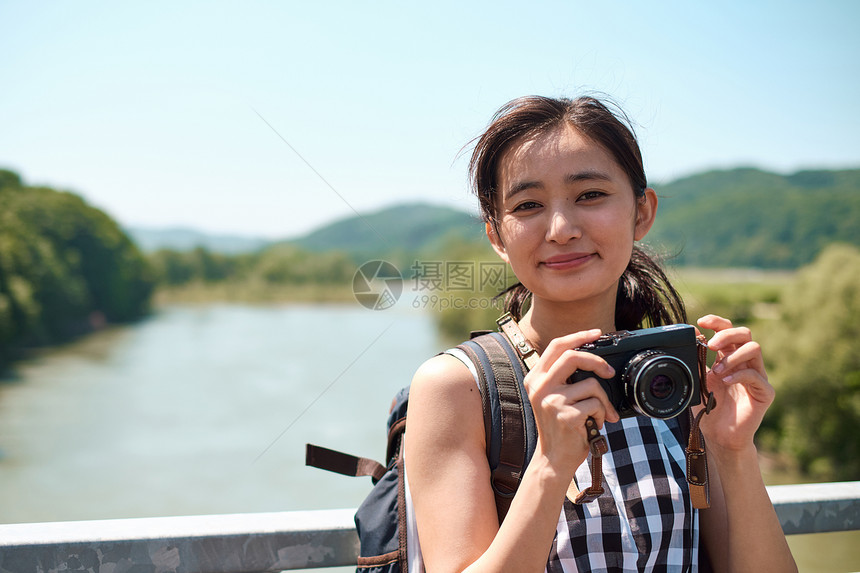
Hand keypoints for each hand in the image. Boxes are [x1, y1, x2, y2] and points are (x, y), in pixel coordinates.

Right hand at [524, 329, 620, 473]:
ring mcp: (552, 401)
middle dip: (597, 361)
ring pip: (592, 385)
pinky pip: (596, 405)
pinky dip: (602, 415)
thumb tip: (593, 357)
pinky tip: (594, 425)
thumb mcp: (553, 397)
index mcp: (536, 378)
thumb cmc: (559, 427)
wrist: (554, 458)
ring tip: (597, 415)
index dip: (579, 336)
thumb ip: (563, 377)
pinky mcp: (566, 415)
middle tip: (609, 372)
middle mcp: (540, 387)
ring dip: (603, 402)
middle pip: (572, 357)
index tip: (597, 333)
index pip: (557, 346)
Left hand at [696, 315, 774, 451]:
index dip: (717, 321)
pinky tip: (725, 382)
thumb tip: (692, 334)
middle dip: (726, 334)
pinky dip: (739, 375)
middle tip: (709, 345)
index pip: (728, 330)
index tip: (702, 321)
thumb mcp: (697, 380)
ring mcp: (757, 376)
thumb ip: (696, 359)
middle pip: (745, 333)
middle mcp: (745, 363)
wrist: (719, 435)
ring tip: (716, 371)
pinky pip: (757, 375)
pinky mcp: (764, 392)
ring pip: (754, 349)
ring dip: (732, 356)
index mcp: (728, 356)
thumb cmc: (708, 407)